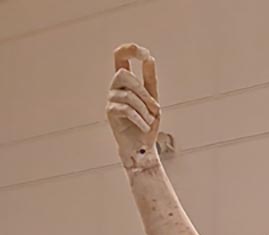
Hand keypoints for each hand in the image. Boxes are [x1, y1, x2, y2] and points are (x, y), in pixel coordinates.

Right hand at [106, 44, 160, 166]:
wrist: (142, 148)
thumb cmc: (147, 125)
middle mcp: (115, 87)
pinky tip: (145, 126)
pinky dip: (140, 119)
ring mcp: (111, 99)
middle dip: (143, 92)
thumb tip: (149, 58)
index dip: (130, 50)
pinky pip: (127, 109)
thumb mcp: (153, 101)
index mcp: (126, 82)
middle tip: (156, 109)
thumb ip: (150, 81)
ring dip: (145, 110)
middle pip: (123, 74)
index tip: (144, 53)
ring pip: (128, 94)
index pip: (120, 57)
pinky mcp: (110, 113)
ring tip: (150, 121)